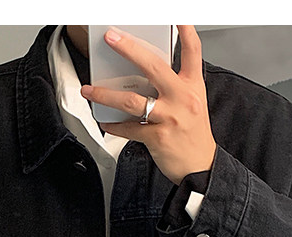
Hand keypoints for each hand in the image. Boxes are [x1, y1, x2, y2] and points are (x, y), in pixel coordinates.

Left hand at [80, 25, 216, 185]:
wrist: (200, 166)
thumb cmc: (193, 134)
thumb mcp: (192, 103)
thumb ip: (173, 86)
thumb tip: (142, 75)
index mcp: (192, 85)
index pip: (191, 50)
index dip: (184, 29)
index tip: (175, 14)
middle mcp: (182, 98)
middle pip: (153, 66)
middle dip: (128, 49)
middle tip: (111, 38)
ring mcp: (170, 118)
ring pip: (132, 101)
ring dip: (106, 95)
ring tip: (90, 90)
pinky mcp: (158, 137)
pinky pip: (130, 128)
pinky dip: (114, 126)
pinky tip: (106, 122)